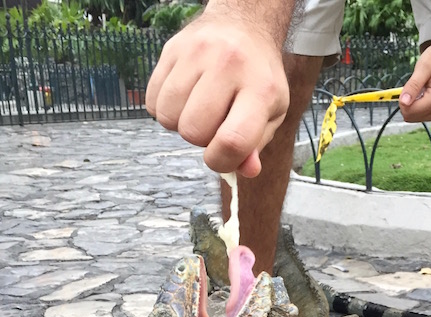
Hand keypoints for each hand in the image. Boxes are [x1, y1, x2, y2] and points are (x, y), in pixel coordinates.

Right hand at [146, 13, 289, 176]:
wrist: (243, 25)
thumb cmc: (258, 78)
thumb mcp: (271, 112)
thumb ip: (256, 145)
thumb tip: (246, 170)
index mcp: (261, 89)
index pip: (232, 140)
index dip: (220, 161)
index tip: (219, 156)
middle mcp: (229, 65)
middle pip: (193, 131)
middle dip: (200, 139)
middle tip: (212, 123)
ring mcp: (197, 53)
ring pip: (168, 117)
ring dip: (179, 124)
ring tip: (198, 109)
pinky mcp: (171, 49)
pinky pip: (152, 101)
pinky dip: (164, 109)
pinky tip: (183, 98)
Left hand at [399, 41, 430, 122]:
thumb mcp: (424, 66)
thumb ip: (413, 85)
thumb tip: (403, 102)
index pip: (410, 112)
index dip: (403, 100)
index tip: (408, 87)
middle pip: (412, 117)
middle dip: (410, 103)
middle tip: (418, 86)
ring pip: (418, 118)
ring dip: (416, 104)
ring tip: (426, 89)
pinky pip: (425, 116)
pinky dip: (422, 106)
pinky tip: (429, 93)